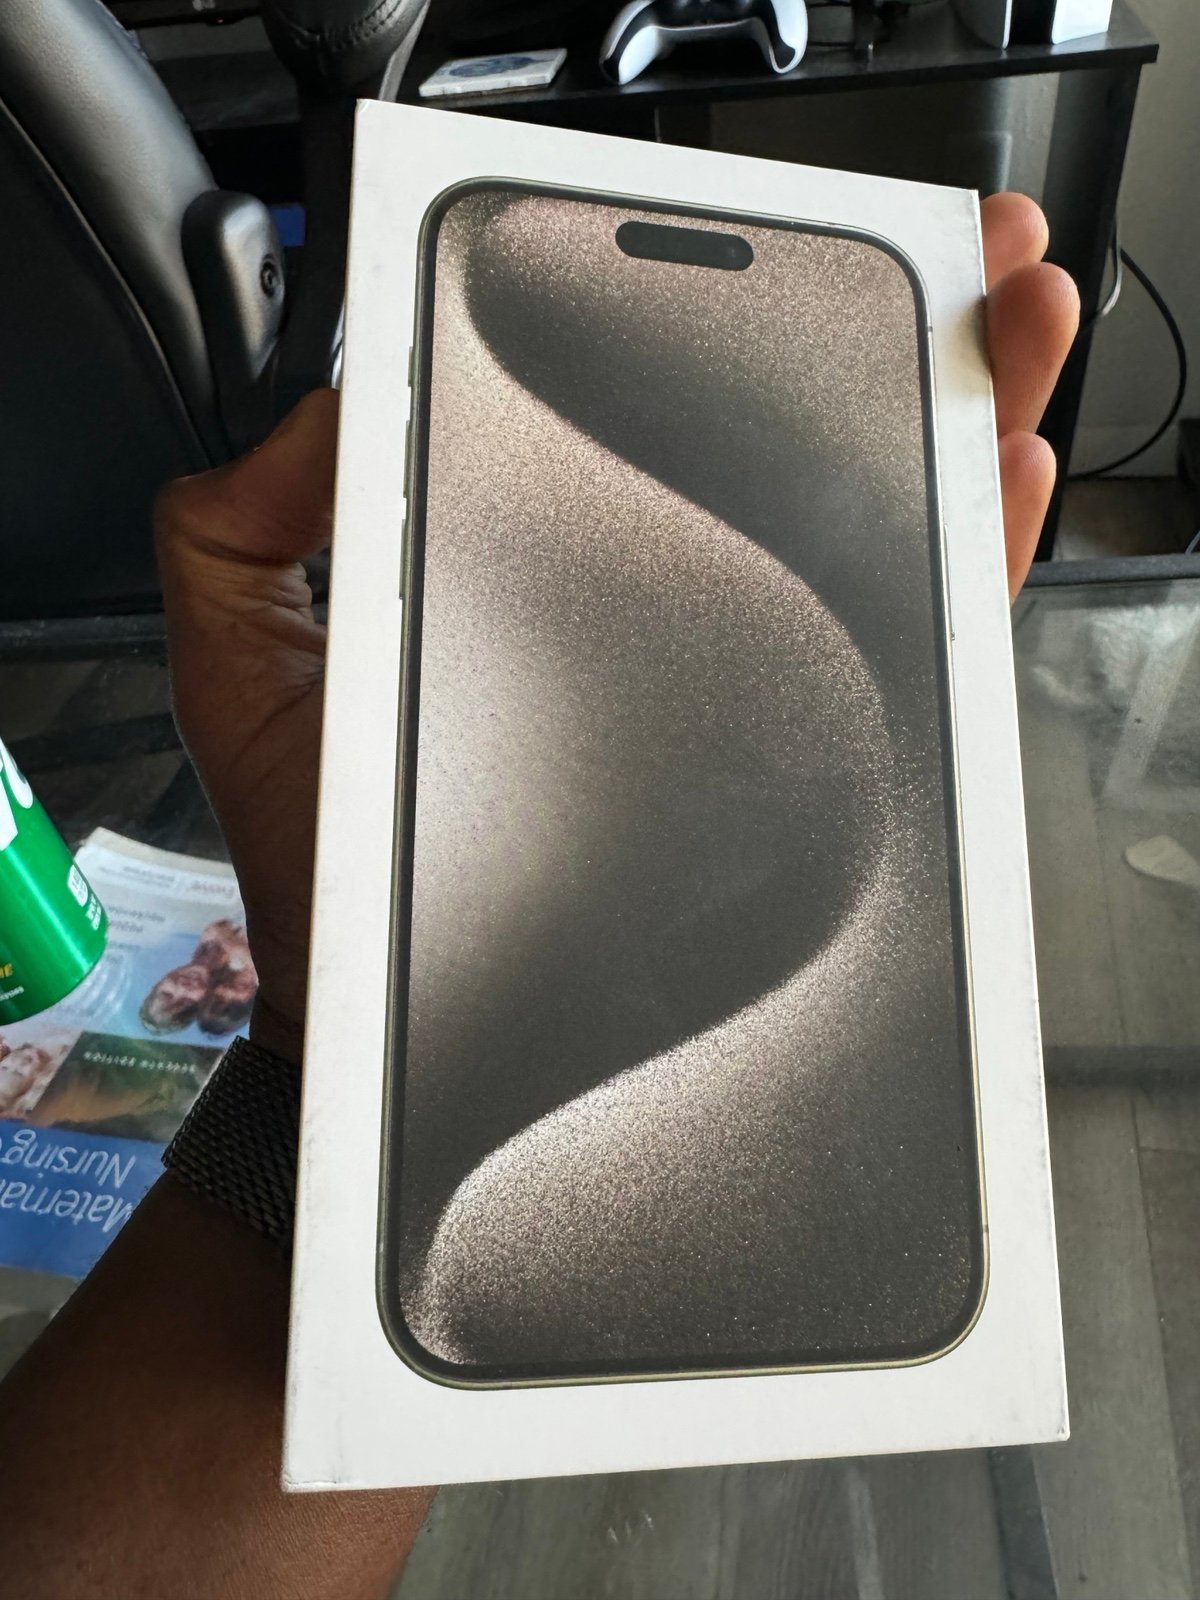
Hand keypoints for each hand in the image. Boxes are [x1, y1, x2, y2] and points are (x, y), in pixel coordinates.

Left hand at [155, 194, 1078, 1052]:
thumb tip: (329, 412)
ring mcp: (714, 687)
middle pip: (775, 458)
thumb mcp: (245, 671)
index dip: (711, 318)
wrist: (388, 1016)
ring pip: (857, 537)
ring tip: (1009, 327)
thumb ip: (245, 530)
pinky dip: (956, 570)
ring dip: (946, 426)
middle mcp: (639, 613)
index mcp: (528, 560)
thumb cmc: (326, 858)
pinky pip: (887, 658)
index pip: (631, 416)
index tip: (774, 249)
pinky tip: (994, 484)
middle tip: (956, 264)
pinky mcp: (771, 769)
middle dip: (878, 347)